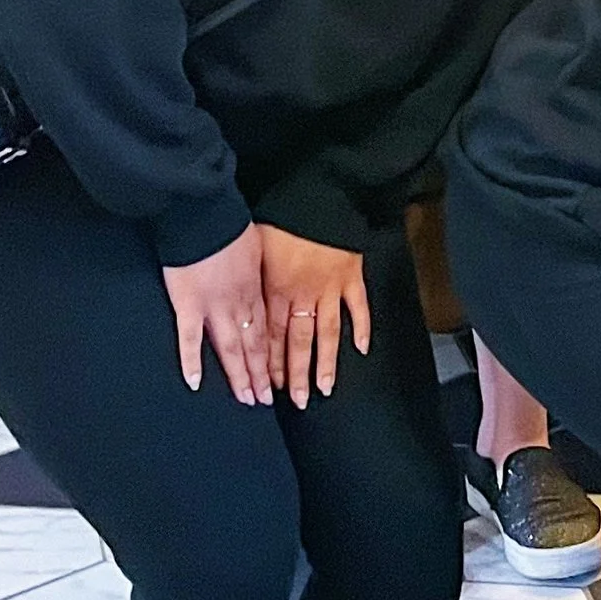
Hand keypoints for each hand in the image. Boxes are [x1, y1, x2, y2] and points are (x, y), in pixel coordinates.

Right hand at [161, 226, 274, 403]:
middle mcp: (239, 303)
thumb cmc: (228, 226)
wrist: (204, 215)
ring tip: (246, 398)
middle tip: (265, 399)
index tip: (279, 374)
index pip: (267, 330)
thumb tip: (260, 275)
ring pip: (230, 349)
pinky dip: (192, 361)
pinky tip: (196, 382)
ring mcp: (214, 307)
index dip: (273, 355)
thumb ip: (257, 270)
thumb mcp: (256, 248)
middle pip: (253, 346)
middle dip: (261, 374)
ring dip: (239, 375)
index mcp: (255, 289)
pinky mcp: (188, 304)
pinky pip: (190, 339)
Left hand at [255, 224, 370, 405]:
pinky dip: (361, 328)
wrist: (320, 199)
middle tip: (298, 400)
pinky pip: (358, 308)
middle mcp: (303, 296)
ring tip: (325, 387)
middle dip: (296, 374)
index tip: (267, 385)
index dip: (268, 363)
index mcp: (277, 290)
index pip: (270, 336)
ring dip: (326, 362)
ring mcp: (330, 289)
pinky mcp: (352, 278)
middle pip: (298, 343)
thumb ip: (251, 277)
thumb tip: (239, 296)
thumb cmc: (284, 219)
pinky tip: (361, 349)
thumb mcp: (256, 247)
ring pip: (327, 334)